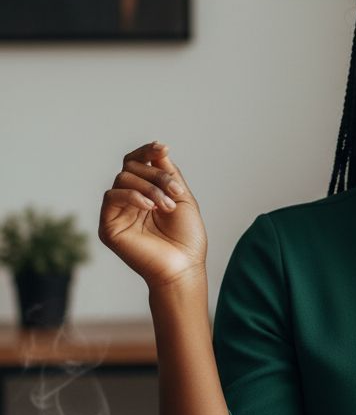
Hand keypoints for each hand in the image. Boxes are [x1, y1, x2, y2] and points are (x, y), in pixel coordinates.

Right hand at [98, 141, 207, 289]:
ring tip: (167, 206)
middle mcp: (130, 200)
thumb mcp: (182, 198)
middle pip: (131, 167)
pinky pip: (112, 196)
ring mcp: (117, 212)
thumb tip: (158, 150)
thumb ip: (168, 174)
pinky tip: (150, 206)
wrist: (183, 266)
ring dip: (150, 187)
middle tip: (175, 192)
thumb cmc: (187, 238)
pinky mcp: (108, 225)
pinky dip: (133, 195)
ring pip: (123, 178)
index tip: (162, 148)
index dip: (146, 151)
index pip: (137, 163)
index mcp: (146, 193)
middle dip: (157, 174)